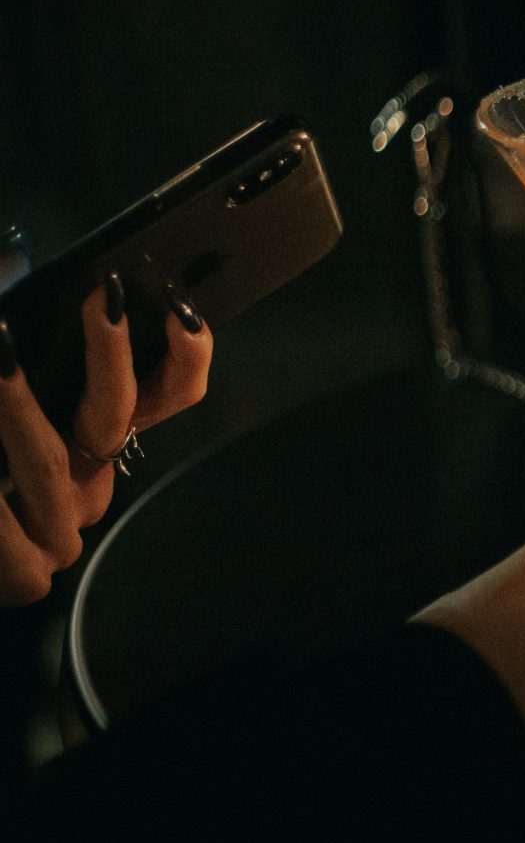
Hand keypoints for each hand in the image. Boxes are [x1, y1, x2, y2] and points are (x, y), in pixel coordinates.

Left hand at [0, 278, 212, 604]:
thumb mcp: (11, 394)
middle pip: (122, 412)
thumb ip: (21, 352)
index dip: (187, 349)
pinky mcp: (26, 576)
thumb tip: (17, 266)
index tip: (175, 300)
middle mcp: (91, 482)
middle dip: (113, 352)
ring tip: (1, 349)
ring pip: (51, 459)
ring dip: (17, 403)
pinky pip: (6, 532)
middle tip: (100, 297)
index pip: (174, 390)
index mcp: (94, 440)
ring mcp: (62, 531)